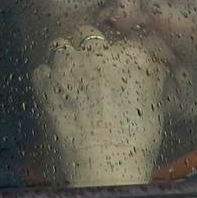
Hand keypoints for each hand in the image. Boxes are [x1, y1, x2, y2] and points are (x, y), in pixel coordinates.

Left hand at [30, 29, 167, 186]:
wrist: (107, 163)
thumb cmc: (137, 140)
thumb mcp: (156, 104)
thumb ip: (152, 77)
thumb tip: (153, 66)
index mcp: (131, 56)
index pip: (124, 43)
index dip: (120, 55)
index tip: (118, 67)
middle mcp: (99, 53)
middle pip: (88, 33)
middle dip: (88, 47)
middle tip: (90, 66)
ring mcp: (69, 66)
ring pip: (60, 45)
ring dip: (64, 58)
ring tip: (68, 75)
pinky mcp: (47, 84)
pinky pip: (41, 70)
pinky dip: (46, 79)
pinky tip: (54, 91)